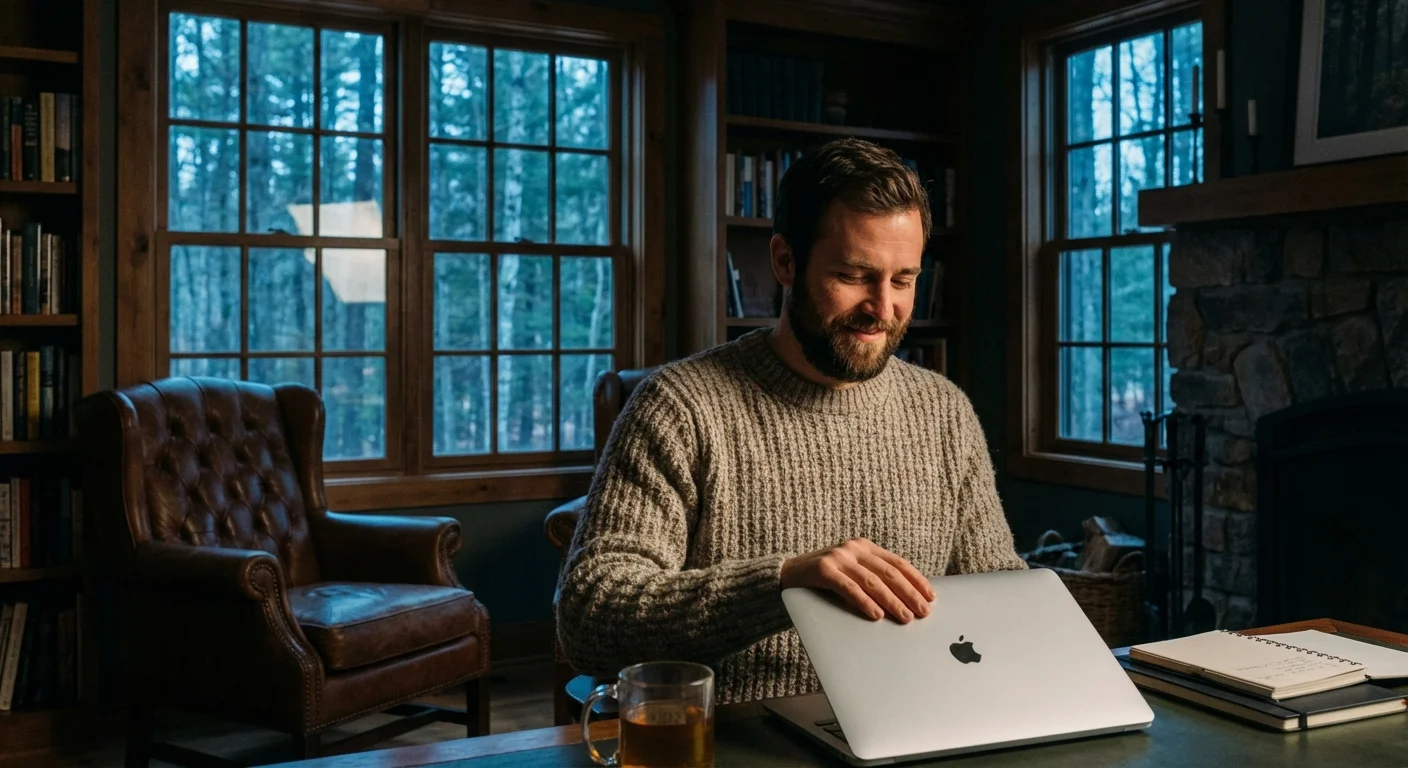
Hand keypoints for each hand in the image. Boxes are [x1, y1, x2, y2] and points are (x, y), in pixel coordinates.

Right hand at [780, 538, 934, 622]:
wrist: (785, 576)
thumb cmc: (824, 581)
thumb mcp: (851, 574)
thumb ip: (873, 580)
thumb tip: (906, 601)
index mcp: (864, 547)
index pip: (898, 564)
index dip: (916, 580)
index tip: (931, 597)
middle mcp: (853, 548)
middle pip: (889, 573)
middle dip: (909, 594)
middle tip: (923, 612)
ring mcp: (838, 557)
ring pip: (873, 582)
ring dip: (892, 602)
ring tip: (905, 617)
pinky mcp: (823, 570)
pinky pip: (849, 588)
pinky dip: (865, 602)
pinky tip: (876, 615)